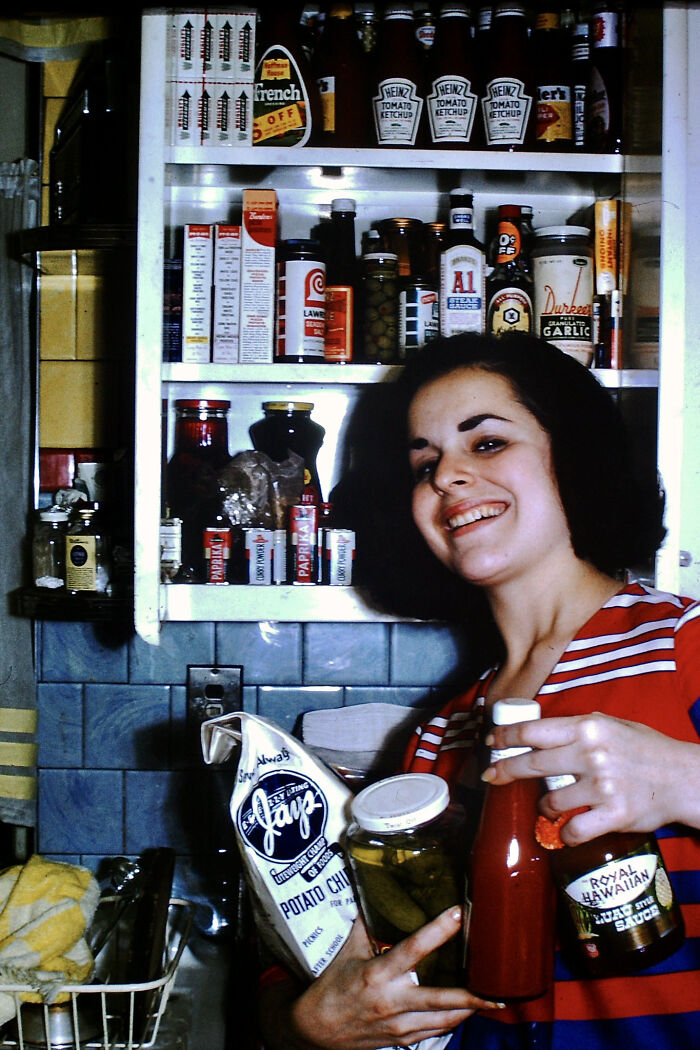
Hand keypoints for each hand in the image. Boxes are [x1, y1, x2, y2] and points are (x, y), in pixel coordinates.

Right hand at [279, 909, 502, 1049]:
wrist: (315, 1031)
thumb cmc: (331, 987)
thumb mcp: (347, 952)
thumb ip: (365, 924)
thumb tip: (372, 890)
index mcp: (377, 974)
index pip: (413, 949)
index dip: (438, 931)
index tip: (459, 914)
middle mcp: (392, 1001)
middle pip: (439, 999)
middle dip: (470, 996)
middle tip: (497, 991)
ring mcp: (398, 1025)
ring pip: (443, 1021)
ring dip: (469, 1010)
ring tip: (492, 1000)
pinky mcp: (401, 1039)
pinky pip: (434, 1031)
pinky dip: (453, 1021)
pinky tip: (466, 1011)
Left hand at [483, 712, 699, 842]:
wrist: (684, 778)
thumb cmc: (647, 750)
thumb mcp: (613, 725)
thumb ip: (580, 728)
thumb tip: (542, 732)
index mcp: (588, 727)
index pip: (533, 731)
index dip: (506, 736)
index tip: (492, 741)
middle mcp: (591, 754)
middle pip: (532, 763)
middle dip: (504, 770)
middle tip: (491, 776)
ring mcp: (602, 786)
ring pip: (550, 801)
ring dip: (542, 807)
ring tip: (546, 807)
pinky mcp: (613, 815)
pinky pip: (574, 829)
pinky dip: (565, 834)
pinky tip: (566, 832)